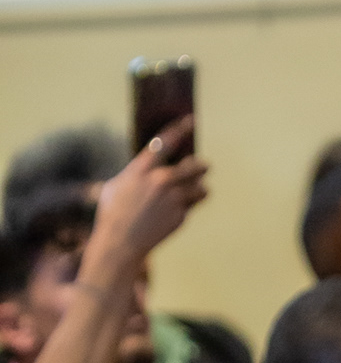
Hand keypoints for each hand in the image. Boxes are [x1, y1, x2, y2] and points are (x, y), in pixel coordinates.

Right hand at [86, 124, 208, 275]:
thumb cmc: (113, 213)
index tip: (192, 120)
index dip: (180, 129)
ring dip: (199, 189)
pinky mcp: (180, 215)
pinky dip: (187, 208)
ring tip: (194, 192)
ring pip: (200, 188)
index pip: (165, 142)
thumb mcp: (116, 186)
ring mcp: (172, 198)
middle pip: (194, 166)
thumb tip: (147, 166)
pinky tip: (173, 214)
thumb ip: (135, 174)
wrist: (121, 241)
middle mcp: (160, 180)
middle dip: (201, 166)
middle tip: (205, 166)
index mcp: (142, 169)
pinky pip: (191, 206)